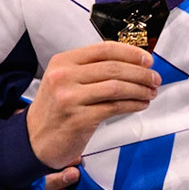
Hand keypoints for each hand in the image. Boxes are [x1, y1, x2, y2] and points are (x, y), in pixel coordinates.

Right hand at [25, 42, 160, 168]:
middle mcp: (64, 77)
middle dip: (141, 73)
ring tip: (151, 92)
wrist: (34, 140)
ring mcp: (70, 98)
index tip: (147, 59)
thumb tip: (131, 63)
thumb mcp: (65, 81)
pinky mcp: (79, 119)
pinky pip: (114, 107)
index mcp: (63, 62)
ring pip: (116, 87)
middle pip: (114, 68)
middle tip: (154, 78)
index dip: (131, 52)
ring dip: (140, 89)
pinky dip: (133, 104)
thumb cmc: (55, 110)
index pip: (104, 49)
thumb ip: (92, 70)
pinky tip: (140, 104)